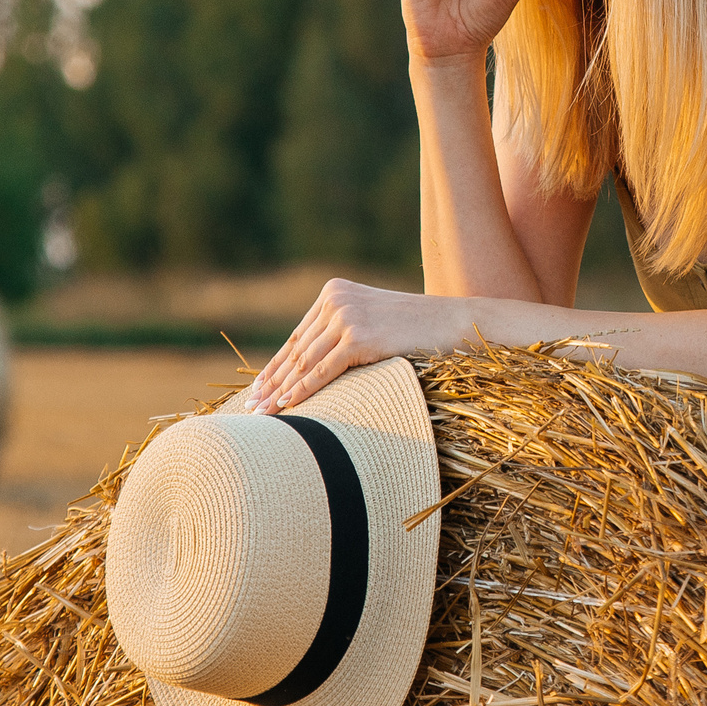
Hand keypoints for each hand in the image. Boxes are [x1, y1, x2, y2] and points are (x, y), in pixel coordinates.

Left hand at [240, 280, 465, 413]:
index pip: (298, 336)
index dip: (275, 365)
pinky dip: (304, 390)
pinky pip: (324, 370)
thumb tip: (309, 366)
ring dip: (281, 391)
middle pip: (296, 350)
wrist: (454, 323)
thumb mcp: (372, 321)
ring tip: (264, 414)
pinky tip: (289, 406)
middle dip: (272, 382)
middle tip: (252, 408)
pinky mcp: (360, 337)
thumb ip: (341, 332)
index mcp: (335, 291)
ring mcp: (348, 316)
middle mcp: (336, 299)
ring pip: (305, 362)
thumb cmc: (416, 329)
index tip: (258, 388)